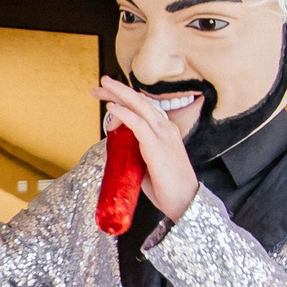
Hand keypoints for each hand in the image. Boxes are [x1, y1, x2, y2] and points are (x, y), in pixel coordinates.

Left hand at [96, 79, 199, 225]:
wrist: (185, 201)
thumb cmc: (166, 186)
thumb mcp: (145, 165)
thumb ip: (132, 155)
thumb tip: (112, 153)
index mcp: (164, 130)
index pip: (142, 107)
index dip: (124, 98)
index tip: (106, 96)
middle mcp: (165, 128)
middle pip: (139, 101)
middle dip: (118, 90)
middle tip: (100, 85)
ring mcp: (163, 135)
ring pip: (139, 106)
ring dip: (118, 95)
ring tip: (101, 88)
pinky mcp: (157, 146)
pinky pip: (138, 124)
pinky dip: (123, 113)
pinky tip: (111, 108)